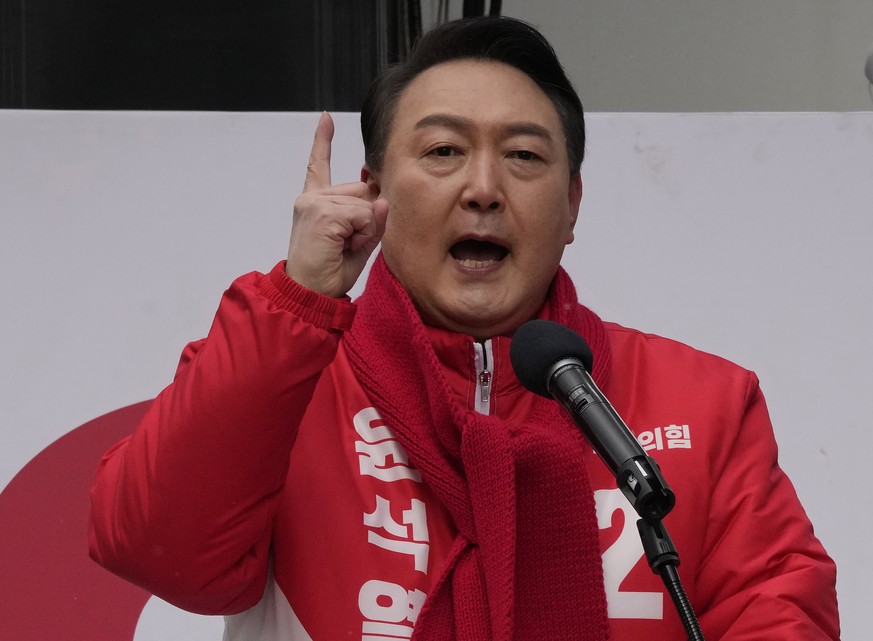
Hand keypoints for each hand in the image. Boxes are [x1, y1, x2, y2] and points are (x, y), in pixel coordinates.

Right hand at [285, 112, 388, 297]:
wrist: (309, 295)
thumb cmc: (330, 272)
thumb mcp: (359, 243)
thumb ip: (372, 219)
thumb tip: (382, 197)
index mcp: (316, 203)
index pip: (320, 166)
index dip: (323, 141)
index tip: (326, 119)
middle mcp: (312, 198)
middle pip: (362, 191)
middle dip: (367, 218)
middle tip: (347, 244)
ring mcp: (315, 203)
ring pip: (365, 205)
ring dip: (364, 230)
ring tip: (343, 248)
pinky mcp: (321, 212)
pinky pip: (362, 215)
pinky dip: (361, 234)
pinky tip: (342, 246)